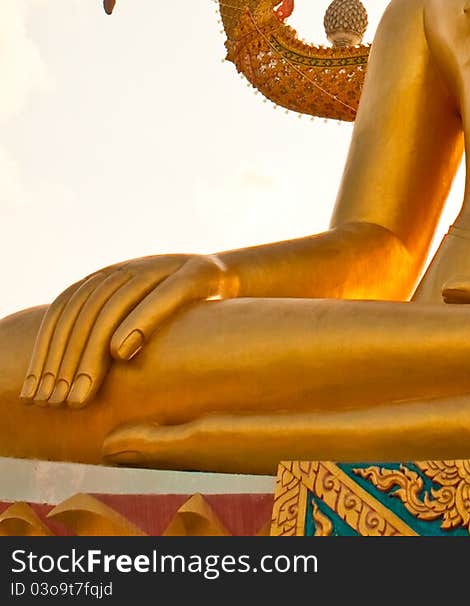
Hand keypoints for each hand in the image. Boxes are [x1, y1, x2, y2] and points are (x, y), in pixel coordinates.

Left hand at [20, 253, 236, 408]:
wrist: (233, 279)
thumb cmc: (180, 312)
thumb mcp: (138, 320)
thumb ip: (103, 338)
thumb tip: (61, 382)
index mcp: (108, 276)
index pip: (64, 310)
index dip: (47, 350)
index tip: (37, 393)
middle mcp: (129, 267)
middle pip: (83, 312)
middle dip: (65, 361)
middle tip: (57, 404)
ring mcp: (160, 266)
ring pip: (113, 306)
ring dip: (91, 353)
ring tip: (82, 394)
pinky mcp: (192, 273)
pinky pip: (162, 295)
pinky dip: (138, 321)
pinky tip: (121, 352)